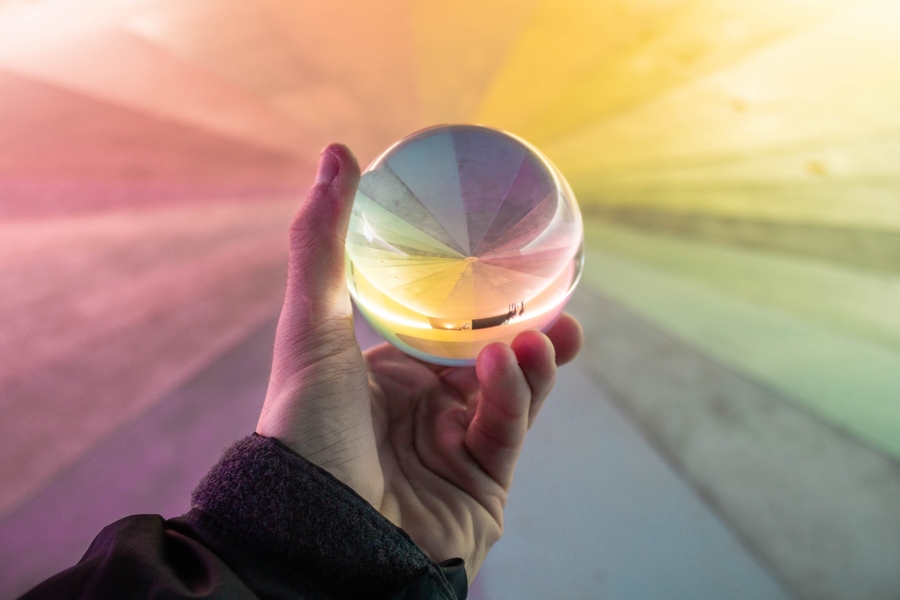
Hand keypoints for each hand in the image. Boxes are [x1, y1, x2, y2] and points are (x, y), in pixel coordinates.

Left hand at [256, 144, 582, 579]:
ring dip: (532, 359)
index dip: (477, 299)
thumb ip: (323, 242)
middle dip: (529, 329)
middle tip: (556, 292)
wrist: (313, 532)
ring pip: (515, 393)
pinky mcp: (484, 486)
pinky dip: (514, 395)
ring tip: (543, 331)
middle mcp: (425, 412)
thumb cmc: (304, 429)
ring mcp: (455, 450)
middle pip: (492, 359)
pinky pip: (509, 429)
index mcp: (389, 376)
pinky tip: (506, 366)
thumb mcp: (311, 325)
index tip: (506, 261)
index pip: (444, 329)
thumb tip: (337, 152)